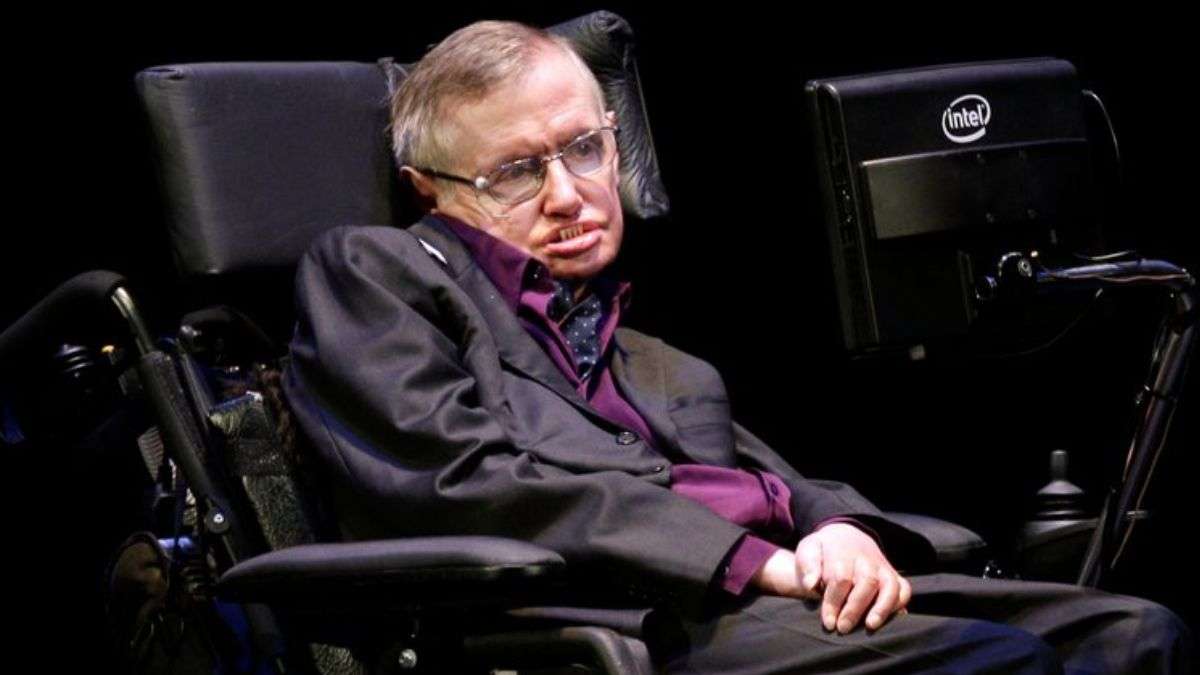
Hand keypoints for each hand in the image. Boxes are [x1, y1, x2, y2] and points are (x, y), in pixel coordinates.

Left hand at [796, 523, 910, 633]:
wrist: (844, 537)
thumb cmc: (823, 551)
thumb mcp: (809, 550)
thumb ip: (807, 564)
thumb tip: (810, 584)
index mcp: (843, 550)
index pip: (841, 577)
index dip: (834, 601)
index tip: (828, 622)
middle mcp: (866, 558)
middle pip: (867, 582)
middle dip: (855, 608)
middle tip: (843, 628)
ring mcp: (882, 566)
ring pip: (890, 585)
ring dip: (882, 607)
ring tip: (870, 626)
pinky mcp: (893, 575)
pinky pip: (903, 588)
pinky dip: (899, 603)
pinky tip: (889, 619)